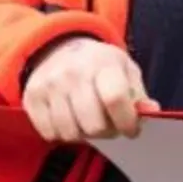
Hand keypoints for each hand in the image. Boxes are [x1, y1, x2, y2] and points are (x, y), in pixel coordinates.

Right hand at [22, 37, 159, 141]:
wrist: (56, 47)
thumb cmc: (98, 64)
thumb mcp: (125, 69)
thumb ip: (139, 94)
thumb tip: (150, 113)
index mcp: (102, 63)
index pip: (115, 99)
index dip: (127, 122)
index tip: (131, 129)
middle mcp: (72, 73)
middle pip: (94, 124)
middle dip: (106, 132)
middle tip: (108, 124)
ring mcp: (49, 85)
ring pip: (71, 133)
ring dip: (83, 134)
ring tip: (87, 121)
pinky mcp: (32, 97)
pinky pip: (50, 133)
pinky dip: (62, 133)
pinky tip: (69, 120)